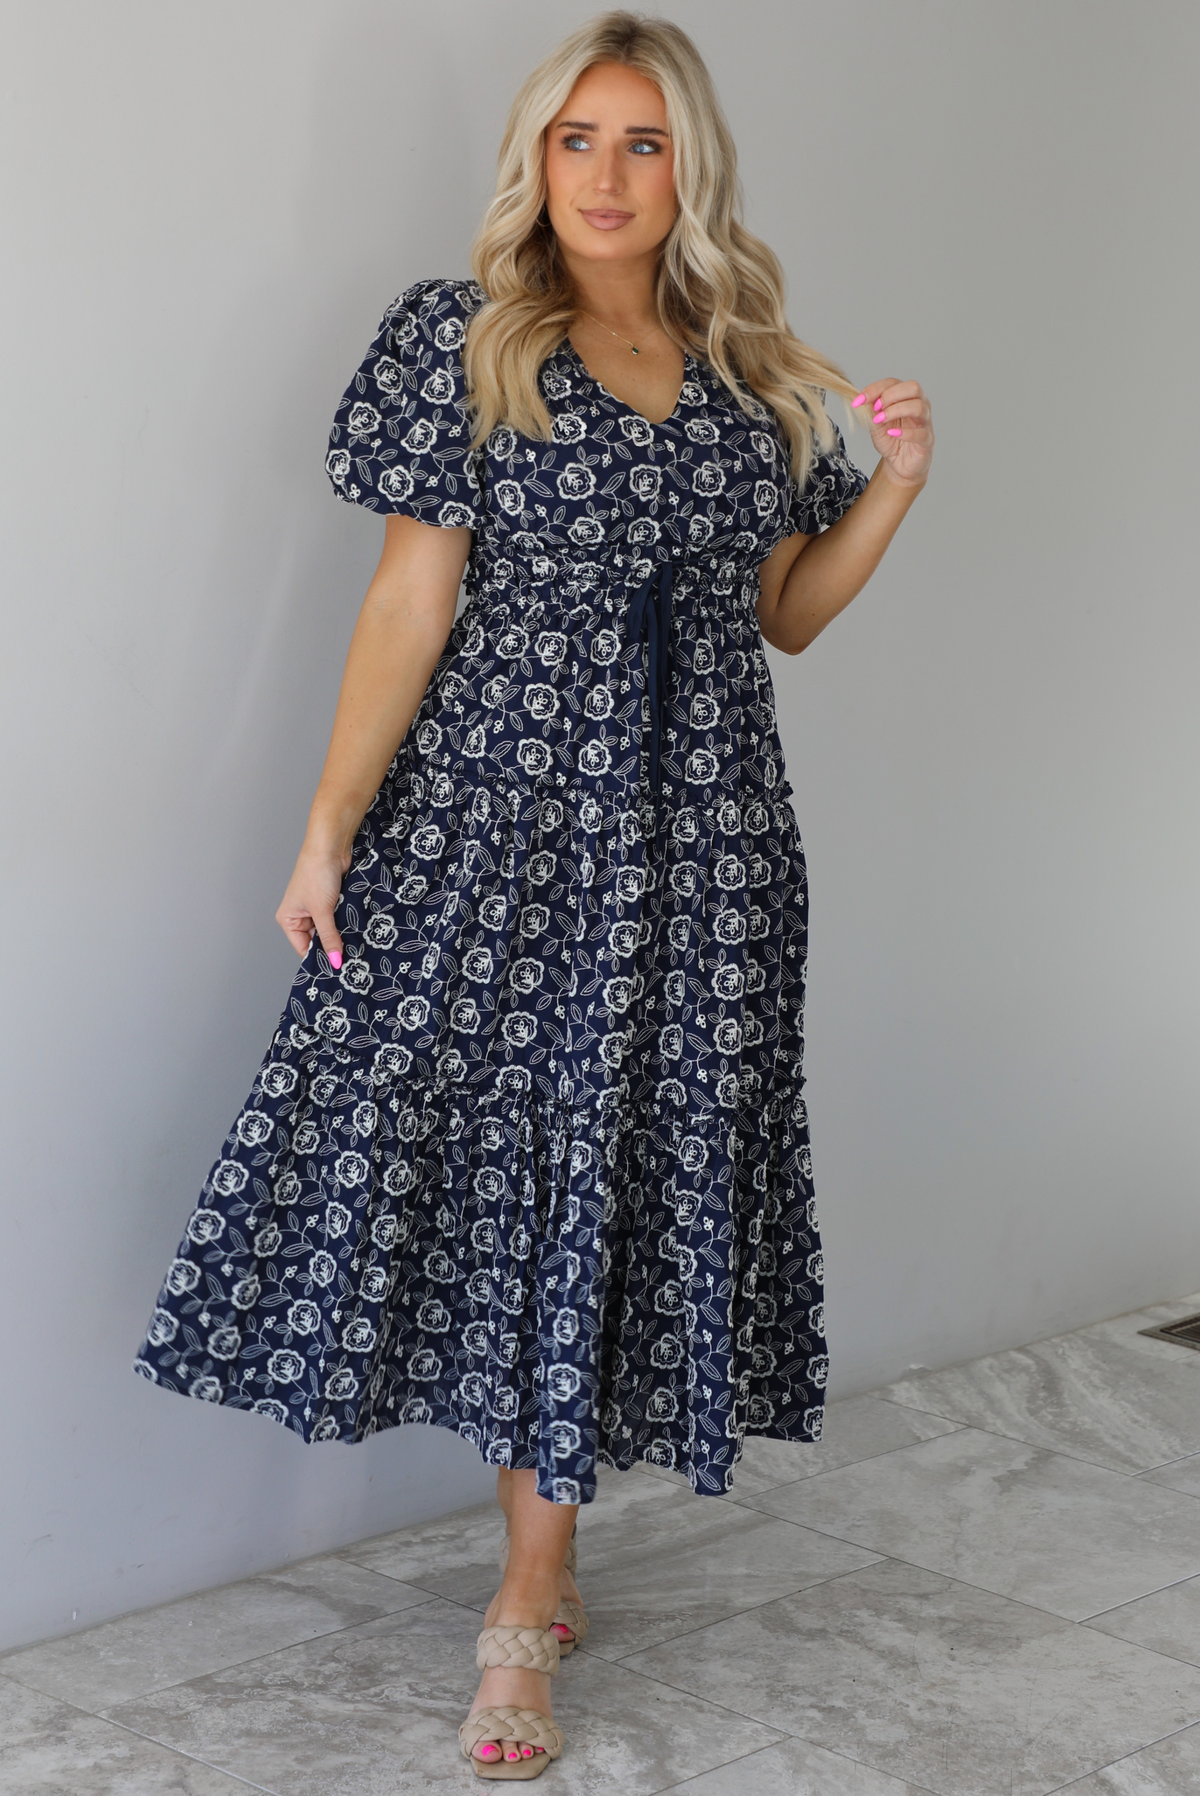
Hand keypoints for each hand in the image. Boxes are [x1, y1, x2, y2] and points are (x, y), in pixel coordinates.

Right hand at [275, 839, 351, 965]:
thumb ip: (329, 936)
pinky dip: (346, 924)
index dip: (319, 958)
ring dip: (341, 934)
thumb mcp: (322, 910)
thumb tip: (335, 961)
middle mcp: (301, 915)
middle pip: (317, 940)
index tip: (336, 969)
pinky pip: (339, 920)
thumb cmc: (316, 873)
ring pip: (330, 930)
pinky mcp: (331, 902)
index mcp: (289, 919)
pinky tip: (356, 931)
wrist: (331, 847)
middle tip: (349, 960)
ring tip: (355, 945)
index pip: (303, 948)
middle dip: (332, 946)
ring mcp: (317, 908)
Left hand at [852, 379, 933, 487]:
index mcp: (906, 397)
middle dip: (891, 395)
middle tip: (876, 408)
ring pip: (919, 407)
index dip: (875, 389)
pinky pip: (921, 433)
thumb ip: (872, 411)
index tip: (859, 400)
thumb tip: (862, 398)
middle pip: (913, 388)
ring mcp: (925, 422)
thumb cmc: (890, 440)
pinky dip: (906, 433)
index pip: (893, 383)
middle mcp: (919, 405)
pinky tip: (892, 433)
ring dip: (896, 410)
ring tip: (881, 420)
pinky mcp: (927, 440)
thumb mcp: (876, 424)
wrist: (899, 464)